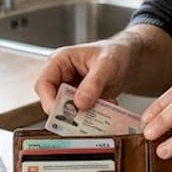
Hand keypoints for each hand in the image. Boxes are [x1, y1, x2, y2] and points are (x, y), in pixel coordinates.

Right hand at [33, 25, 171, 112]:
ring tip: (101, 109)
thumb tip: (79, 103)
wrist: (128, 59)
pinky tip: (106, 107)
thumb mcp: (106, 65)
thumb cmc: (115, 53)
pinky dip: (92, 115)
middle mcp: (60, 76)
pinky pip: (79, 113)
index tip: (63, 114)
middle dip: (68, 111)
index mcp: (59, 61)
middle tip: (84, 118)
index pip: (43, 84)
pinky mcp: (80, 100)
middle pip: (52, 100)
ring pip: (66, 109)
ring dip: (82, 114)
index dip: (49, 101)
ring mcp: (69, 89)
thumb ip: (93, 83)